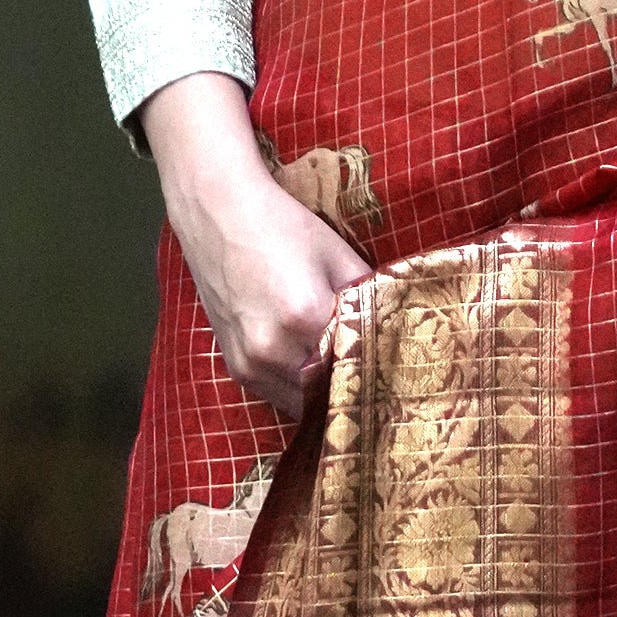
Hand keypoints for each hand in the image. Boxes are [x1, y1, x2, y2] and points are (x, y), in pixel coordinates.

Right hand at [140, 74, 368, 423]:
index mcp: (306, 315)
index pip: (358, 363)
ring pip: (303, 403)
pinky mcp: (236, 367)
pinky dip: (299, 391)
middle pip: (331, 391)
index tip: (399, 375)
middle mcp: (274, 348)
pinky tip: (316, 376)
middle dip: (354, 388)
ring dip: (326, 395)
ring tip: (350, 384)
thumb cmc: (282, 226)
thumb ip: (368, 298)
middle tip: (380, 386)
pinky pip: (278, 395)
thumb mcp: (338, 255)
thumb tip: (397, 330)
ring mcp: (250, 362)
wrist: (218, 213)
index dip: (380, 371)